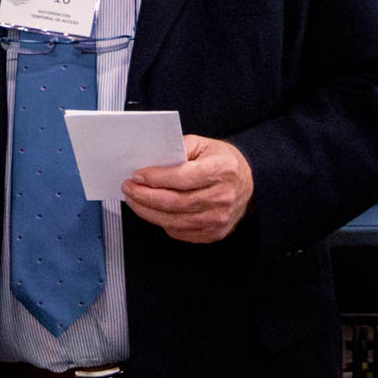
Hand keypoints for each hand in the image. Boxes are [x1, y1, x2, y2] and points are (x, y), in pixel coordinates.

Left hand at [123, 134, 254, 242]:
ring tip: (133, 200)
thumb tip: (149, 160)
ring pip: (174, 220)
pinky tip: (150, 211)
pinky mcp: (214, 233)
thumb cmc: (222, 162)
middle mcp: (223, 197)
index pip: (182, 177)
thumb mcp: (203, 145)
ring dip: (147, 212)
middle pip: (175, 202)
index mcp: (222, 170)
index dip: (155, 178)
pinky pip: (180, 232)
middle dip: (144, 196)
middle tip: (128, 188)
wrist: (250, 185)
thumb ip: (177, 149)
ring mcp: (220, 219)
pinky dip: (161, 222)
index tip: (136, 175)